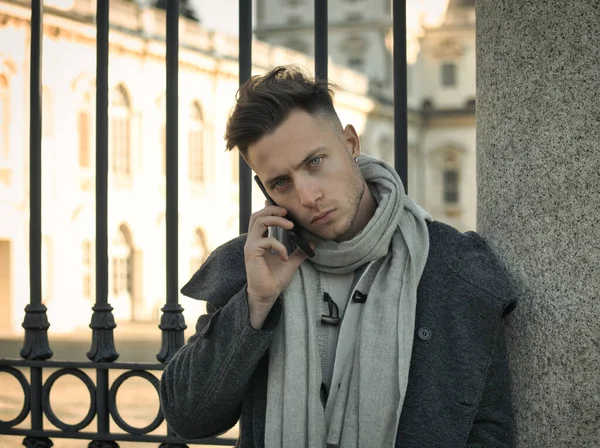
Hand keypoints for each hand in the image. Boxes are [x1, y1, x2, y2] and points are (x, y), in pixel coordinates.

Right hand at [244, 204, 311, 328]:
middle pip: (257, 215)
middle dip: (272, 210)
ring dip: (276, 220)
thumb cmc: (275, 279)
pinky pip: (267, 241)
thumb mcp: (291, 262)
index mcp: (260, 240)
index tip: (283, 207)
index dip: (269, 209)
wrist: (267, 295)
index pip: (260, 218)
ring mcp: (251, 246)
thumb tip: (313, 243)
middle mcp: (253, 241)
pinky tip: (285, 256)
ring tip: (290, 226)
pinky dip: (279, 246)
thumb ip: (299, 252)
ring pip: (259, 221)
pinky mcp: (252, 252)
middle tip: (287, 213)